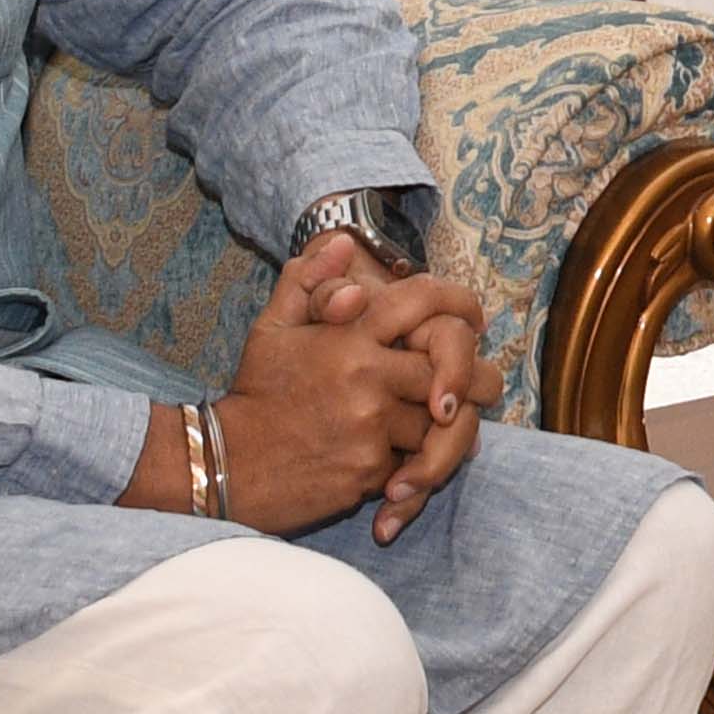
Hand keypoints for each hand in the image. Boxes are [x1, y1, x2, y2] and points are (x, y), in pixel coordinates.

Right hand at [220, 255, 446, 535]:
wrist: (228, 464)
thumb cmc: (257, 391)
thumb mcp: (273, 327)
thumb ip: (308, 280)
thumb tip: (346, 242)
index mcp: (347, 335)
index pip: (422, 300)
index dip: (459, 302)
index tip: (474, 318)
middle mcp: (365, 376)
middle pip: (451, 370)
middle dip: (474, 380)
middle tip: (485, 385)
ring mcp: (370, 425)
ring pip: (439, 423)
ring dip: (443, 427)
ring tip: (440, 425)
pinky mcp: (370, 470)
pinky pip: (415, 462)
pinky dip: (416, 462)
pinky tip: (404, 459)